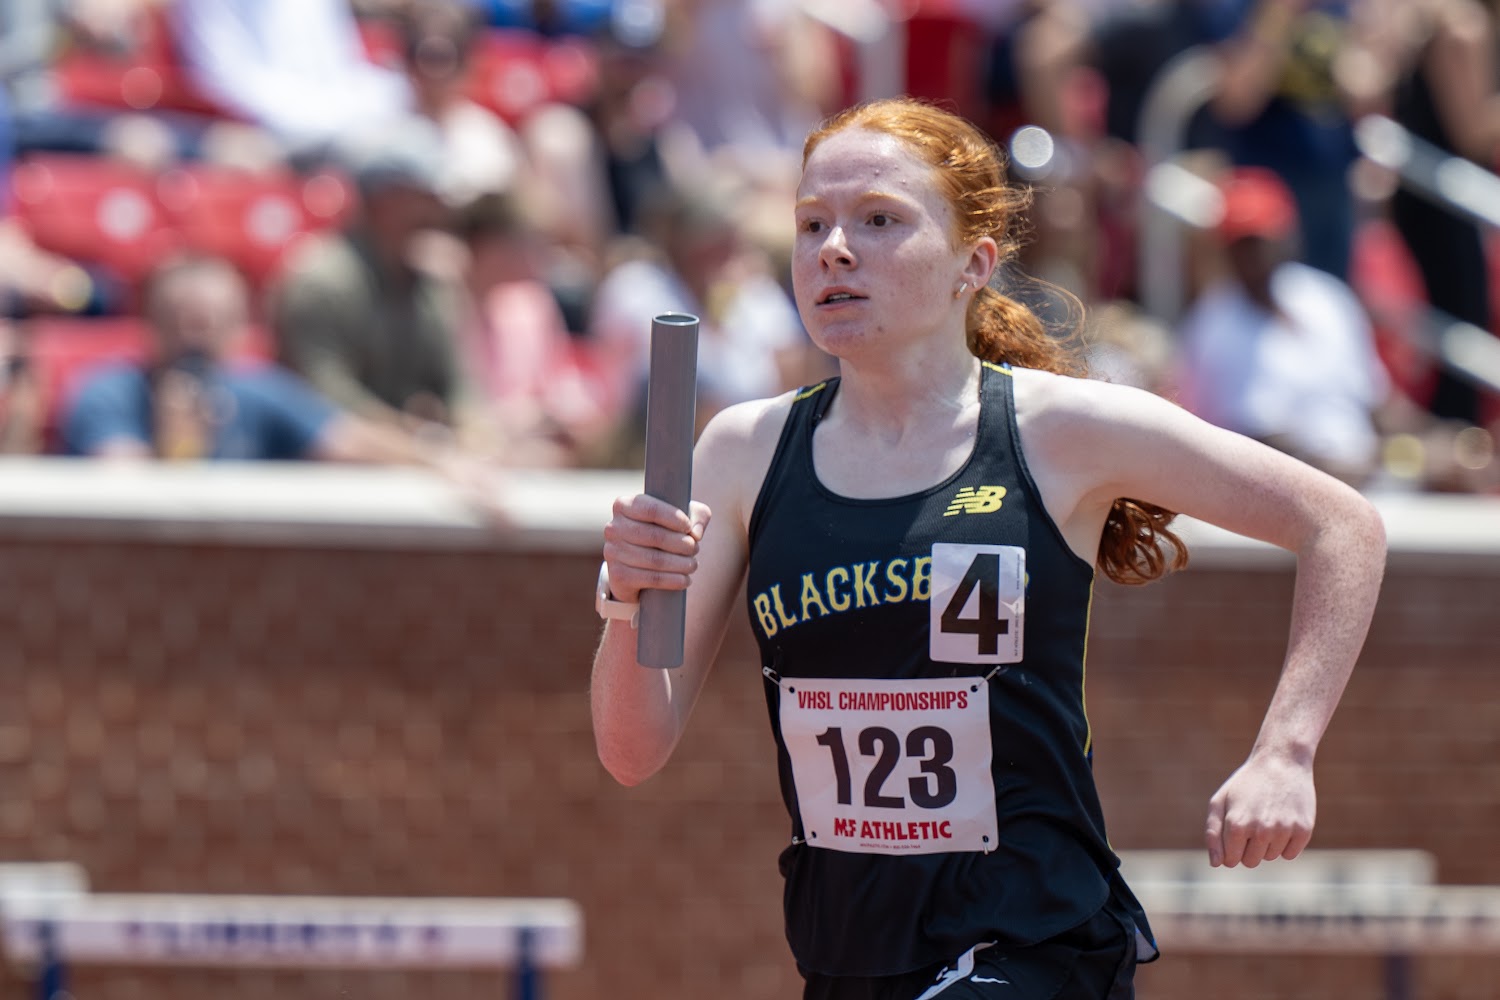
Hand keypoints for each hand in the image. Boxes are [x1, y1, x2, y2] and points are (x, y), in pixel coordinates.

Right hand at [601, 494, 711, 602]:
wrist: (638, 564)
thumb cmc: (663, 531)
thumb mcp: (682, 517)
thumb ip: (697, 515)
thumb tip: (696, 533)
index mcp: (624, 505)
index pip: (651, 509)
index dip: (674, 518)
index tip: (689, 528)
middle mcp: (614, 527)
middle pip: (654, 536)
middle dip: (681, 544)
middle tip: (695, 549)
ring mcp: (613, 552)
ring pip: (654, 559)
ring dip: (680, 564)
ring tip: (693, 564)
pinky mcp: (618, 575)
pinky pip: (651, 578)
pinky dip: (673, 580)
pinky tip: (685, 579)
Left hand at [1204, 748, 1315, 867]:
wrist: (1281, 762)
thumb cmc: (1246, 784)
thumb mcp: (1220, 801)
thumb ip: (1213, 833)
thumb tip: (1215, 863)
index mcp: (1237, 825)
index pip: (1230, 861)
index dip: (1231, 849)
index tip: (1235, 832)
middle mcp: (1261, 830)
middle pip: (1251, 862)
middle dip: (1248, 848)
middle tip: (1252, 822)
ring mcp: (1284, 831)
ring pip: (1271, 857)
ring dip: (1267, 843)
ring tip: (1267, 816)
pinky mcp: (1304, 830)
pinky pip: (1290, 854)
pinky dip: (1285, 844)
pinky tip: (1282, 821)